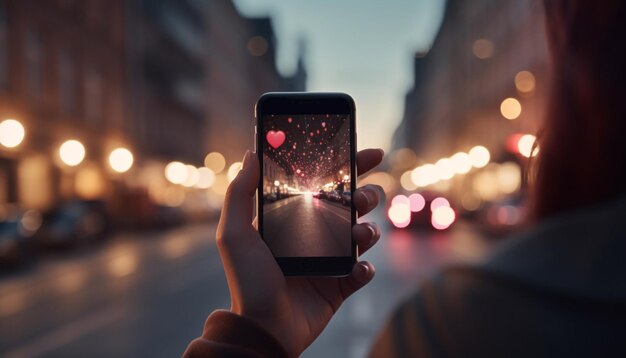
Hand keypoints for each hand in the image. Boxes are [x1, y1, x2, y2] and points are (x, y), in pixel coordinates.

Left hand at [217, 148, 383, 356]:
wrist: (264, 327)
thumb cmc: (247, 280)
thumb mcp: (234, 233)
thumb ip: (240, 193)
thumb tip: (251, 153)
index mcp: (294, 219)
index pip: (323, 185)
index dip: (347, 167)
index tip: (368, 153)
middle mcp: (315, 235)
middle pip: (351, 205)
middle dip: (366, 195)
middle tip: (361, 198)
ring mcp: (330, 260)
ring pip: (364, 233)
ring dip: (369, 230)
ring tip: (358, 235)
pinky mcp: (341, 285)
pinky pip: (364, 271)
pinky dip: (365, 269)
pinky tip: (356, 269)